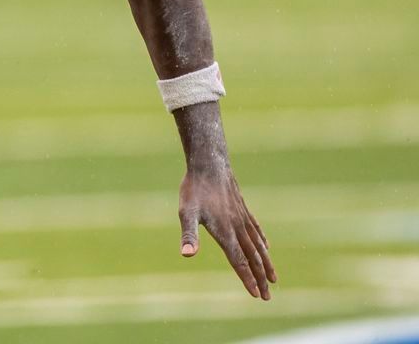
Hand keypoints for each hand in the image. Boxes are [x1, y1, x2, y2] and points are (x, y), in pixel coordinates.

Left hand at [178, 167, 275, 299]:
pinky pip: (256, 229)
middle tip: (267, 297)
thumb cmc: (194, 190)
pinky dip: (263, 242)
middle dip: (260, 278)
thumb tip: (186, 254)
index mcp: (225, 232)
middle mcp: (238, 227)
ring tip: (274, 280)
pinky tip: (266, 247)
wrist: (209, 164)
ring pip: (258, 246)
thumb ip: (188, 234)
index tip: (256, 295)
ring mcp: (242, 218)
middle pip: (253, 258)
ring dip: (266, 264)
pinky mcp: (242, 209)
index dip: (247, 278)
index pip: (239, 261)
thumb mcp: (186, 212)